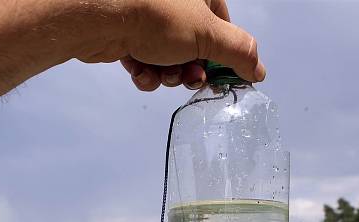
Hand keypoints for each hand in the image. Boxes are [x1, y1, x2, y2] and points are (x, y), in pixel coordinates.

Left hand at [118, 0, 264, 90]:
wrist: (100, 18)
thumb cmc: (155, 16)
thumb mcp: (208, 35)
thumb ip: (238, 52)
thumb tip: (258, 70)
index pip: (223, 28)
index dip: (223, 56)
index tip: (220, 77)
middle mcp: (176, 5)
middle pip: (196, 49)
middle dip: (192, 70)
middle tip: (188, 77)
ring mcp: (151, 21)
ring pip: (170, 60)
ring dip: (168, 75)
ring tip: (160, 72)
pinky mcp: (128, 36)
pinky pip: (146, 62)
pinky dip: (146, 73)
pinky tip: (141, 71)